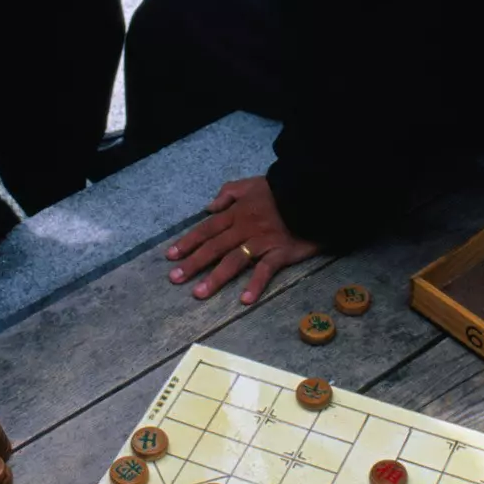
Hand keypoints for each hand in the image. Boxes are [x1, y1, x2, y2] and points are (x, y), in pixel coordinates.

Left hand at [166, 174, 318, 302]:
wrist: (312, 194)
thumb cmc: (280, 191)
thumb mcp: (251, 184)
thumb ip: (229, 193)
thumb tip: (209, 208)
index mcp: (237, 213)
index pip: (207, 229)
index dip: (188, 242)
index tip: (170, 256)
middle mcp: (245, 228)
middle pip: (214, 247)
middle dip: (193, 263)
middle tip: (175, 279)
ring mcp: (262, 242)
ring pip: (234, 260)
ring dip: (216, 277)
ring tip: (199, 293)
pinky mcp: (280, 252)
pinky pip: (266, 269)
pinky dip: (256, 284)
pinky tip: (245, 299)